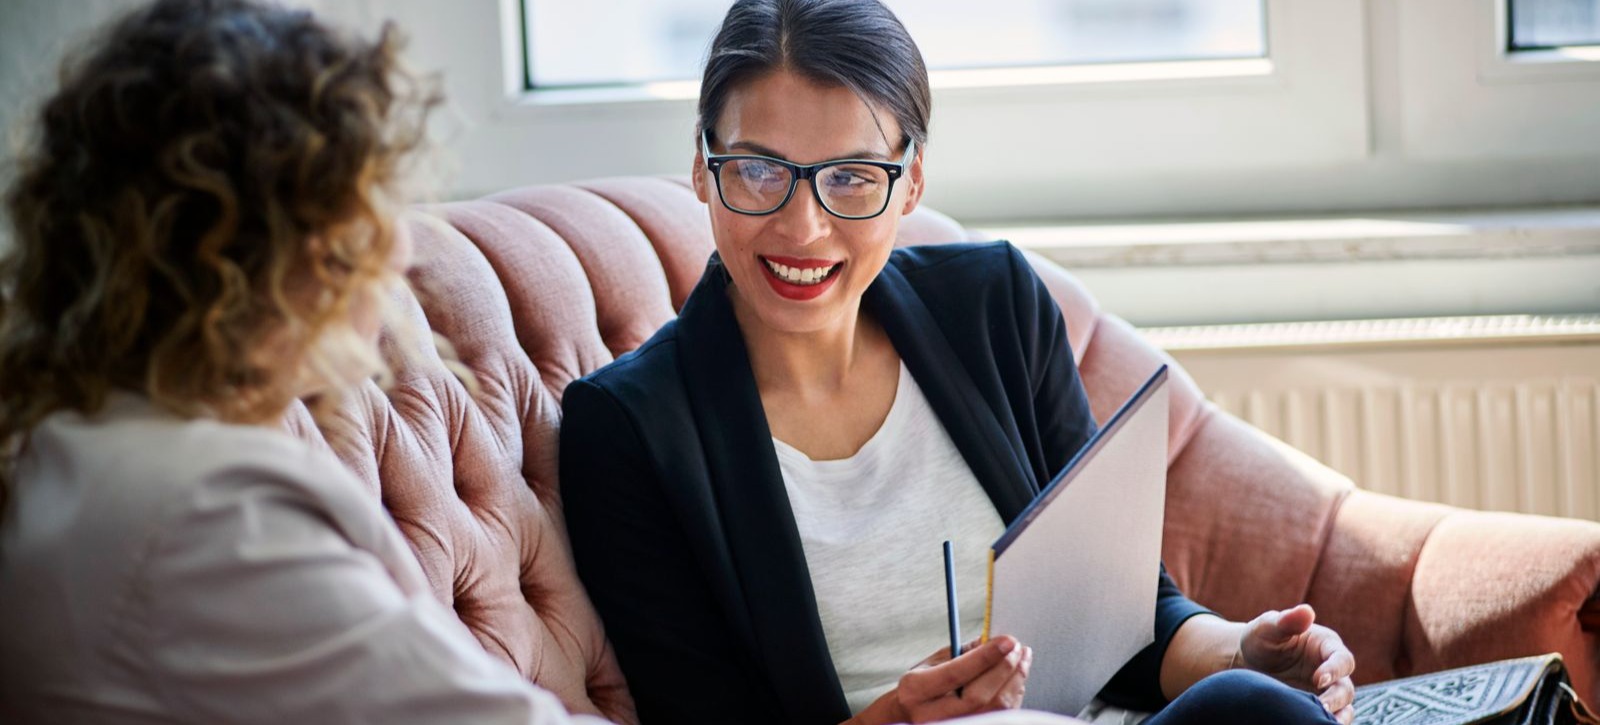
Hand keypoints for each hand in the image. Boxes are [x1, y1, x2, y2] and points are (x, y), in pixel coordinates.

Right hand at [849, 636, 1032, 724]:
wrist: (907, 716)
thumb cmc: (921, 686)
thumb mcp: (932, 663)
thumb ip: (962, 653)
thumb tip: (993, 640)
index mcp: (916, 690)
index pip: (956, 673)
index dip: (985, 656)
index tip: (1007, 640)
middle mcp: (932, 716)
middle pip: (980, 696)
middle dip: (1005, 668)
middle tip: (1018, 647)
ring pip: (995, 709)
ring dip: (1015, 681)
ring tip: (1022, 658)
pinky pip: (1001, 716)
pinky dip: (1013, 695)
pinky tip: (1015, 678)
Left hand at [1237, 604, 1355, 724]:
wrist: (1248, 662)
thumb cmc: (1261, 638)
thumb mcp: (1268, 627)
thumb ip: (1286, 621)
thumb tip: (1306, 610)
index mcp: (1326, 646)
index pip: (1341, 658)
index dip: (1334, 669)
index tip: (1319, 679)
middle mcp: (1332, 669)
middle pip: (1346, 687)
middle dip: (1336, 698)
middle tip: (1321, 707)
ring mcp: (1326, 690)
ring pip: (1343, 707)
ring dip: (1336, 716)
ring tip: (1321, 721)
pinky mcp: (1316, 706)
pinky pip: (1329, 717)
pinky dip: (1326, 722)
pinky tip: (1313, 724)